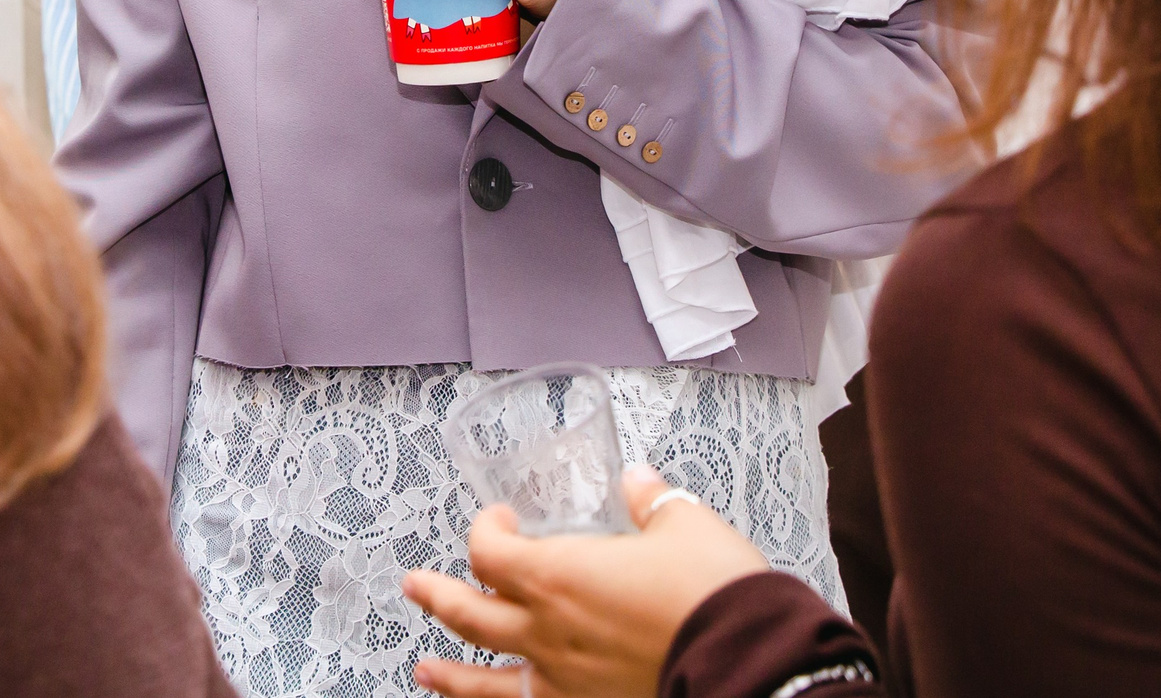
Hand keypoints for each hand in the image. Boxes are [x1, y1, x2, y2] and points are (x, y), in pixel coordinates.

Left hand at [401, 467, 774, 697]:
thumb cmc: (711, 590)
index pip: (490, 552)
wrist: (746, 659)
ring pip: (486, 680)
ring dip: (450, 675)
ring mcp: (563, 679)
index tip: (499, 522)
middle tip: (414, 587)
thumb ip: (652, 502)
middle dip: (437, 597)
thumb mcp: (685, 525)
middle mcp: (547, 631)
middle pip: (470, 613)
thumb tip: (639, 482)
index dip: (485, 532)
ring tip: (425, 671)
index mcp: (558, 574)